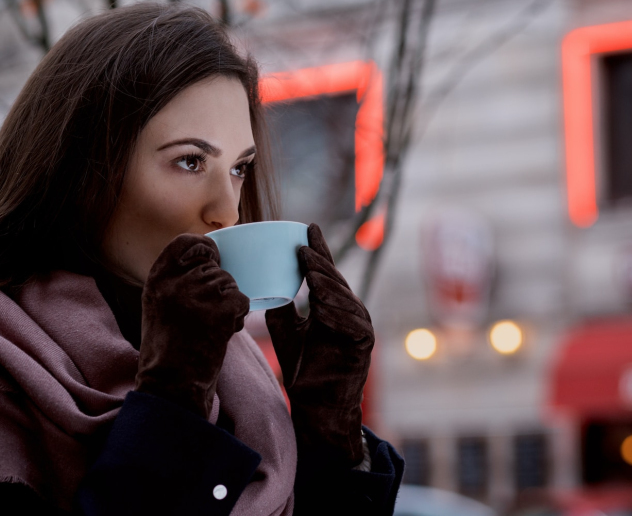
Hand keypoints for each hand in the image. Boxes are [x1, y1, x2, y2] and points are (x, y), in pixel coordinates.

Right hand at [135, 234, 249, 417]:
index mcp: (158, 277)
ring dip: (227, 306)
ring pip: (230, 284)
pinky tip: (219, 335)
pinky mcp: (222, 308)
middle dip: (218, 288)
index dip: (204, 249)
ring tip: (208, 328)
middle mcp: (177, 280)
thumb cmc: (167, 349)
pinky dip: (237, 318)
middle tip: (203, 316)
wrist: (171, 385)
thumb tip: (208, 261)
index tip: (210, 259)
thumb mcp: (158, 305)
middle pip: (215, 267)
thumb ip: (177, 280)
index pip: (188, 242)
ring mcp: (200, 293)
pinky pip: (242, 301)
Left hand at [265, 224, 374, 467]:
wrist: (314, 404)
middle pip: (334, 281)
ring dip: (326, 283)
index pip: (324, 272)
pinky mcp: (363, 343)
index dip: (318, 250)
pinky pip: (353, 323)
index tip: (308, 228)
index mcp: (331, 306)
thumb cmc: (303, 368)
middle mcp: (348, 311)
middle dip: (319, 262)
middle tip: (304, 247)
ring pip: (343, 298)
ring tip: (310, 269)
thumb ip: (282, 308)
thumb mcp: (286, 331)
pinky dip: (337, 312)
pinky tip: (322, 304)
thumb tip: (268, 282)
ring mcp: (358, 326)